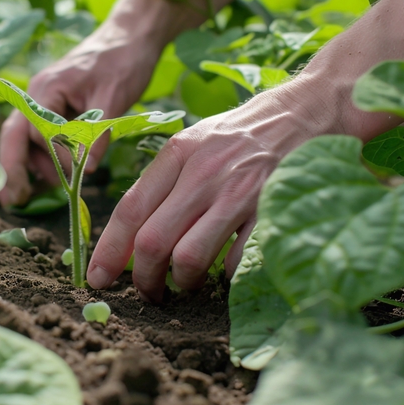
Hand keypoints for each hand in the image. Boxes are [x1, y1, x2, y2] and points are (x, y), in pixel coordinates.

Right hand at [0, 23, 162, 206]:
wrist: (132, 35)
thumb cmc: (124, 59)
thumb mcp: (115, 97)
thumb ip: (98, 133)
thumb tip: (86, 170)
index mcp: (47, 87)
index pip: (35, 131)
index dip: (52, 157)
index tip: (73, 174)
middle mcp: (38, 93)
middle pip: (14, 134)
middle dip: (10, 168)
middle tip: (12, 200)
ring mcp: (45, 98)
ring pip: (26, 138)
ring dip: (31, 164)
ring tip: (42, 190)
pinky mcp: (56, 104)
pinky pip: (41, 134)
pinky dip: (44, 155)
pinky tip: (52, 174)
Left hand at [86, 84, 333, 301]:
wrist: (307, 112)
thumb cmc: (240, 135)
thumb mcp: (194, 143)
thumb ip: (163, 182)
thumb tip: (130, 233)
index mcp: (178, 154)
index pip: (130, 210)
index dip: (108, 251)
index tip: (96, 278)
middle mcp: (204, 173)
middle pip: (153, 241)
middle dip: (143, 279)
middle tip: (148, 292)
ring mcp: (239, 194)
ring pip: (189, 258)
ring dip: (181, 283)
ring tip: (184, 284)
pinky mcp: (271, 212)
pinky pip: (235, 262)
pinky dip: (223, 277)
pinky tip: (223, 273)